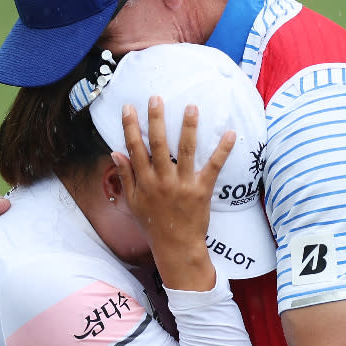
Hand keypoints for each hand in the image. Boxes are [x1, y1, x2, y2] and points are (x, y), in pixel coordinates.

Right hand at [110, 97, 233, 290]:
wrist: (176, 248)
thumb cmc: (153, 225)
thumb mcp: (133, 202)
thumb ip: (126, 176)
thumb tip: (115, 152)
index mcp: (144, 182)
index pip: (135, 149)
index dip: (130, 127)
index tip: (128, 108)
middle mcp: (162, 180)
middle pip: (159, 144)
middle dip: (156, 119)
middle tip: (156, 98)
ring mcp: (183, 184)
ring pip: (185, 151)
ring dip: (188, 127)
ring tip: (191, 107)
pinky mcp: (202, 190)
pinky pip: (213, 167)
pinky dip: (222, 150)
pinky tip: (230, 134)